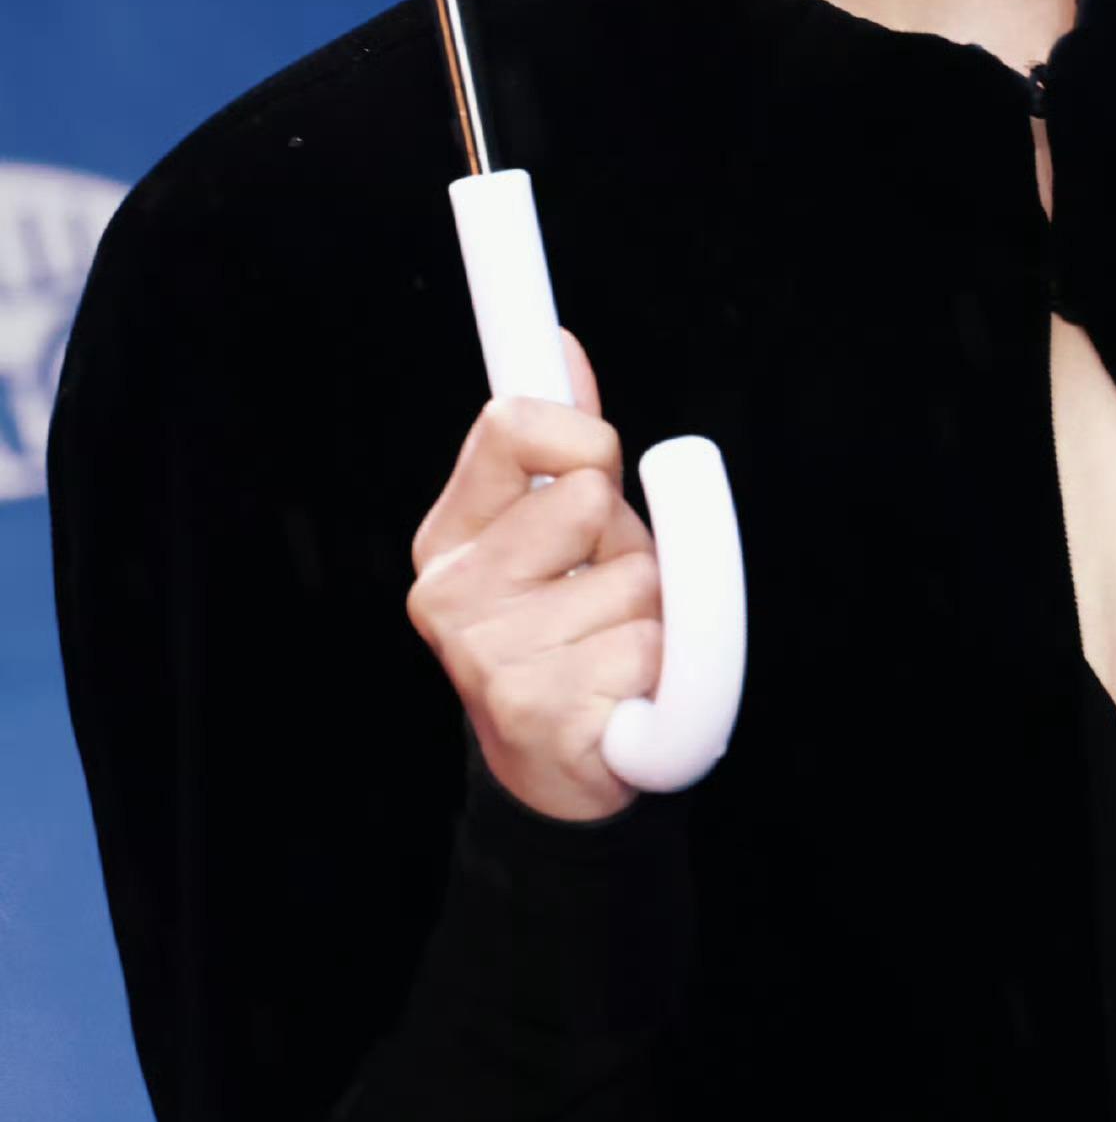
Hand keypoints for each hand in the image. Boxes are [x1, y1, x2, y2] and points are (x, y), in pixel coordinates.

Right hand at [408, 331, 658, 822]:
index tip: (598, 462)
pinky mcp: (536, 711)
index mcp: (450, 537)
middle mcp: (453, 592)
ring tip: (609, 649)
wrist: (555, 775)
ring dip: (651, 613)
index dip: (579, 433)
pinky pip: (650, 647)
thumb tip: (559, 346)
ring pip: (637, 577)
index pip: (510, 426)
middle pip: (590, 499)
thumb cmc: (567, 636)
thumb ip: (559, 449)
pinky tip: (617, 698)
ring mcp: (487, 655)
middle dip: (627, 541)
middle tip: (603, 592)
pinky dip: (658, 672)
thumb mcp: (554, 536)